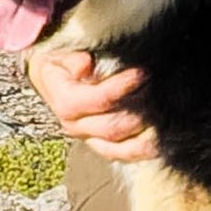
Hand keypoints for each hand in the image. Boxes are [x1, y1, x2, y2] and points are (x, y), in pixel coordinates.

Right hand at [25, 46, 158, 162]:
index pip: (99, 100)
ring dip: (142, 133)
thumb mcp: (60, 55)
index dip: (122, 88)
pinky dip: (140, 152)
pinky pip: (120, 155)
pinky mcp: (99, 145)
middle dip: (138, 109)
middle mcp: (75, 126)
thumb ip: (72, 59)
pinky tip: (157, 142)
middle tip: (154, 90)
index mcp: (66, 103)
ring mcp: (88, 138)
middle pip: (112, 127)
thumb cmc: (61, 65)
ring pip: (118, 146)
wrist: (50, 80)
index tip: (142, 73)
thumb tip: (85, 64)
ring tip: (160, 114)